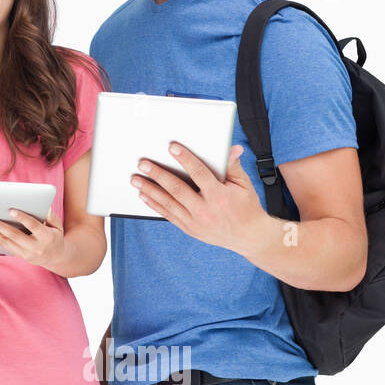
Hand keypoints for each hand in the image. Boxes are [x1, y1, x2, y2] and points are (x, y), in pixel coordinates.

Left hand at [0, 208, 66, 271]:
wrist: (57, 258)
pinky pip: (4, 247)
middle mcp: (36, 247)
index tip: (10, 210)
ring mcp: (27, 254)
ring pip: (6, 243)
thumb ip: (51, 215)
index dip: (22, 218)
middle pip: (15, 236)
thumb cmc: (55, 236)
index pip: (33, 226)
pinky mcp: (20, 256)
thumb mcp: (58, 225)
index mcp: (47, 237)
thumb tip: (43, 205)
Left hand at [132, 143, 267, 253]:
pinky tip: (143, 194)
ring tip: (135, 178)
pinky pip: (167, 215)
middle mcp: (205, 210)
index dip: (185, 159)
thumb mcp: (244, 185)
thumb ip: (233, 166)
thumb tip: (231, 148)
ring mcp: (195, 221)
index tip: (172, 148)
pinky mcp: (189, 228)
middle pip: (177, 189)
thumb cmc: (246, 207)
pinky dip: (154, 204)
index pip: (199, 173)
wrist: (249, 237)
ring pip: (168, 203)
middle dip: (158, 174)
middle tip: (143, 163)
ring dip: (149, 189)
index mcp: (219, 196)